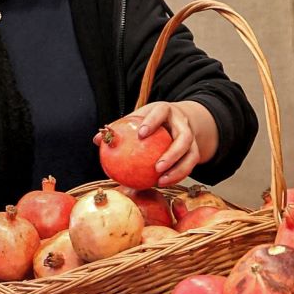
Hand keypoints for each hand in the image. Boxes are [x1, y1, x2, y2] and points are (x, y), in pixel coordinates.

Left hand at [95, 100, 218, 186]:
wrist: (178, 122)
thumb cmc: (151, 121)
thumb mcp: (138, 119)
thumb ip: (120, 128)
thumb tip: (97, 140)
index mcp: (167, 110)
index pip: (161, 112)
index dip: (152, 122)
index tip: (140, 134)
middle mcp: (183, 123)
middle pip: (184, 137)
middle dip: (172, 153)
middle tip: (157, 167)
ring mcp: (192, 138)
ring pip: (191, 154)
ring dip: (178, 169)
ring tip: (161, 181)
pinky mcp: (195, 152)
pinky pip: (190, 166)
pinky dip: (178, 176)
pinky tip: (162, 183)